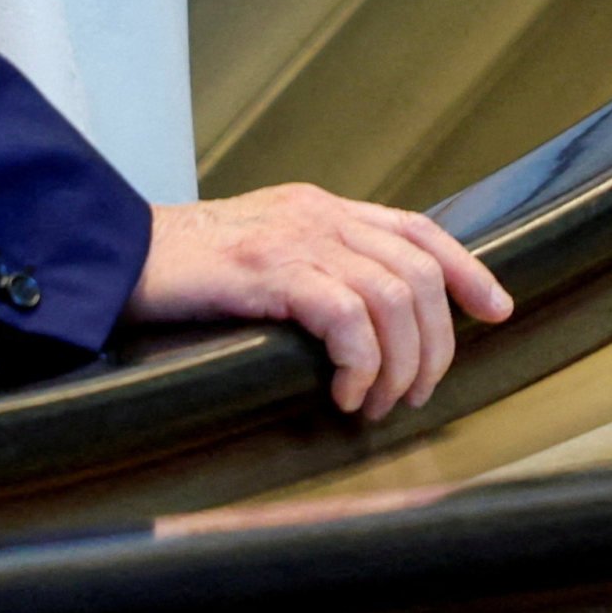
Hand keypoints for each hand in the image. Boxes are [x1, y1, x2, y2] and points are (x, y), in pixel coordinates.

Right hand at [125, 183, 512, 417]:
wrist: (113, 259)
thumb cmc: (181, 276)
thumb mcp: (260, 256)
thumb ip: (311, 269)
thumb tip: (367, 324)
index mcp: (319, 208)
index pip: (417, 229)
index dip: (467, 269)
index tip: (497, 311)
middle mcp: (317, 215)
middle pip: (420, 272)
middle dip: (435, 344)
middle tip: (413, 396)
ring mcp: (295, 238)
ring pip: (396, 297)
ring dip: (400, 365)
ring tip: (374, 404)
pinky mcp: (269, 269)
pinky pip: (348, 317)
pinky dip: (360, 364)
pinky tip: (342, 395)